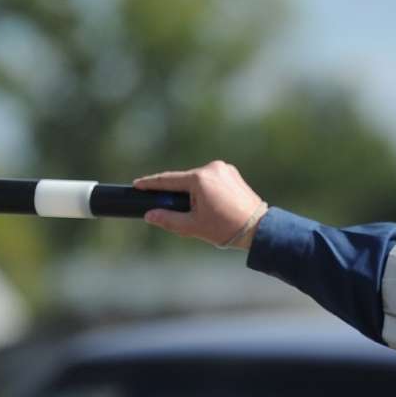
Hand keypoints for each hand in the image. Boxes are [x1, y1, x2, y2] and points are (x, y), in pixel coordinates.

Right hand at [134, 161, 267, 247]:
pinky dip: (206, 191)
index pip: (168, 180)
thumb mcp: (192, 226)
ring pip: (199, 181)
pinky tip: (212, 207)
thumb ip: (168, 219)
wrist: (258, 228)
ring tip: (203, 215)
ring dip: (194, 193)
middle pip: (185, 181)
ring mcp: (224, 169)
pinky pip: (212, 180)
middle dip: (177, 194)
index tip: (137, 184)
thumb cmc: (225, 228)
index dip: (151, 184)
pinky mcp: (233, 173)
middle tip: (176, 212)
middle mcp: (212, 168)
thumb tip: (149, 215)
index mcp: (200, 178)